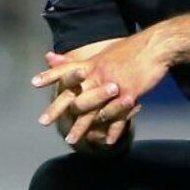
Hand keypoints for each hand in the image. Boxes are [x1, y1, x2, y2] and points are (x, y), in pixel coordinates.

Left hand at [32, 29, 170, 137]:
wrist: (156, 46)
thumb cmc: (131, 49)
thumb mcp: (103, 50)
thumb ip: (79, 58)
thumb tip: (52, 56)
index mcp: (92, 63)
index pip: (67, 69)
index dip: (50, 75)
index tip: (34, 83)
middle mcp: (98, 74)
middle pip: (73, 94)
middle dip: (57, 109)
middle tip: (43, 121)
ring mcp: (113, 85)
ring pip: (93, 111)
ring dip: (81, 127)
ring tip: (71, 140)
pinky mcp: (129, 94)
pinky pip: (118, 116)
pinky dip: (113, 130)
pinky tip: (107, 142)